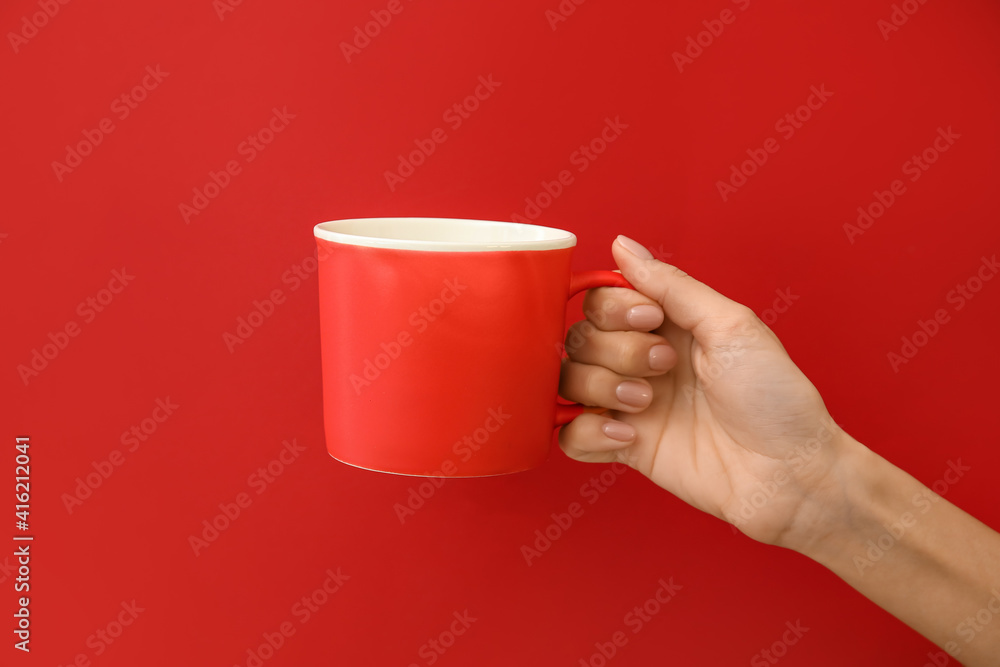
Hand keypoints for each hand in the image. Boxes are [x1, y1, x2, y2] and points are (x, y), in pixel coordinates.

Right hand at [559, 236, 854, 549]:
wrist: (789, 474)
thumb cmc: (775, 398)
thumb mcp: (731, 325)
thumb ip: (672, 285)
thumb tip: (623, 244)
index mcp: (667, 325)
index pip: (602, 300)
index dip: (614, 308)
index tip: (651, 319)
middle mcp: (641, 361)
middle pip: (580, 338)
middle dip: (616, 350)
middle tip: (664, 367)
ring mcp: (629, 405)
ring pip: (569, 382)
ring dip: (600, 388)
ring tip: (645, 404)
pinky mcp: (625, 447)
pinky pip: (571, 435)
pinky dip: (589, 434)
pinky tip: (629, 437)